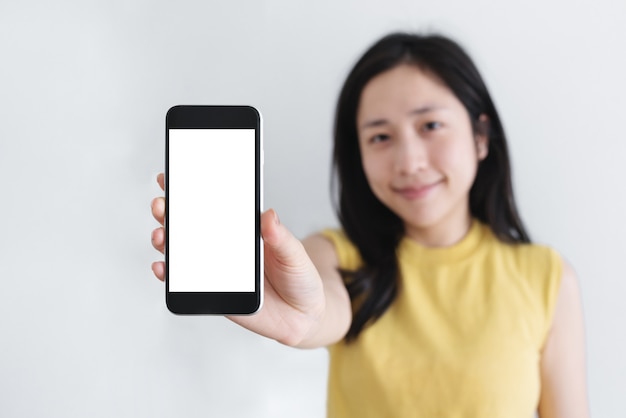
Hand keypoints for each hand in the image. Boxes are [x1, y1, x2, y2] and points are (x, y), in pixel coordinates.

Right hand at [150, 173, 328, 346]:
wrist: (303, 315)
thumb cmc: (300, 278)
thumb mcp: (295, 254)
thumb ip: (281, 237)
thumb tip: (269, 215)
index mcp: (244, 231)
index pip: (213, 207)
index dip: (191, 191)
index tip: (172, 177)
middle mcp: (226, 248)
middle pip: (190, 227)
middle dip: (170, 213)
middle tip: (161, 205)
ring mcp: (216, 269)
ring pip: (182, 252)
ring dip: (165, 241)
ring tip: (161, 235)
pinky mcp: (214, 292)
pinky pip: (185, 283)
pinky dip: (169, 274)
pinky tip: (162, 266)